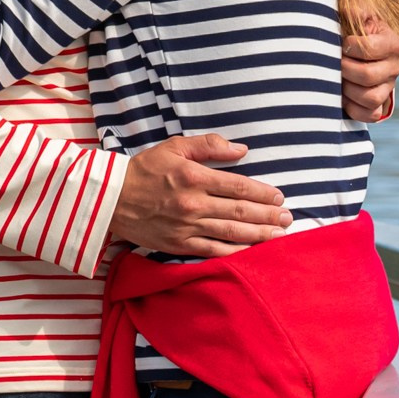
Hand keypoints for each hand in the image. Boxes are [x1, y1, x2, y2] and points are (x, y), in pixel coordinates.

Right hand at [109, 134, 291, 257]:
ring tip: (279, 235)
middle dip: (268, 215)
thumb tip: (241, 149)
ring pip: (231, 232)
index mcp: (194, 177)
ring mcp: (187, 227)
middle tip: (287, 218)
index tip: (279, 196)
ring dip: (259, 234)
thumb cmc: (145, 169)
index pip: (239, 186)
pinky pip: (213, 250)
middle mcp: (193, 204)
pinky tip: (251, 251)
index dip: (262, 193)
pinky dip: (234, 251)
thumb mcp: (175, 146)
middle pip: (240, 211)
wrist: (111, 198)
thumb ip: (209, 145)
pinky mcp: (179, 245)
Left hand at [340, 9, 398, 122]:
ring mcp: (387, 89)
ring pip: (370, 98)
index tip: (342, 42)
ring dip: (348, 89)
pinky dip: (353, 108)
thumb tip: (349, 11)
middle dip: (345, 69)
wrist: (356, 51)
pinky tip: (342, 95)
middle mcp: (394, 68)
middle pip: (369, 76)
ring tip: (337, 78)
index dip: (351, 46)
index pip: (371, 48)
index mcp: (392, 44)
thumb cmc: (355, 29)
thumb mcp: (358, 13)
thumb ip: (357, 9)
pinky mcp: (378, 106)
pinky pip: (370, 115)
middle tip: (335, 62)